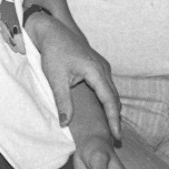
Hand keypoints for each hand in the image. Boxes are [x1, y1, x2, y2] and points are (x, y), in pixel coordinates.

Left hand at [31, 13, 120, 139]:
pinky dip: (107, 100)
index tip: (116, 135)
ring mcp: (102, 66)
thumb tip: (65, 124)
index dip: (113, 119)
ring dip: (112, 109)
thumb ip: (62, 102)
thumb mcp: (56, 79)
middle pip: (114, 98)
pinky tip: (104, 110)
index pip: (109, 100)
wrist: (52, 31)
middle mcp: (103, 69)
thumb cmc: (53, 52)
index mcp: (96, 71)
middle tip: (116, 138)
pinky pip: (106, 86)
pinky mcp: (98, 66)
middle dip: (115, 117)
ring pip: (111, 92)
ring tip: (112, 128)